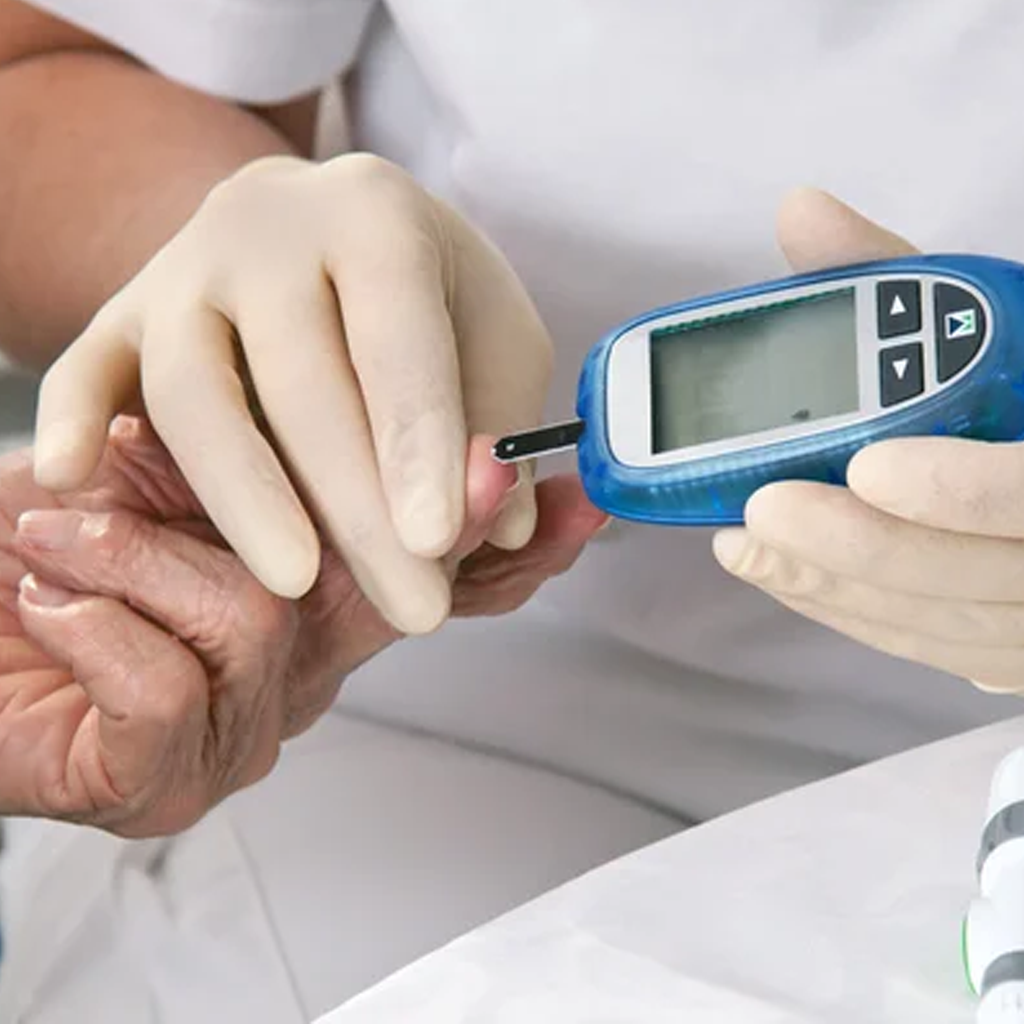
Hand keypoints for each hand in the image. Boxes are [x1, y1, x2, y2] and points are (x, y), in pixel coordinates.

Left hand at [0, 416, 604, 835]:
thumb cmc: (42, 542)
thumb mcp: (167, 472)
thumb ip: (262, 452)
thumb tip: (347, 411)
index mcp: (313, 612)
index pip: (439, 585)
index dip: (508, 546)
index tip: (573, 497)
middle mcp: (292, 678)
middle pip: (390, 606)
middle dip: (419, 530)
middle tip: (481, 469)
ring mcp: (231, 737)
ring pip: (256, 629)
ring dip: (147, 556)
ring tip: (61, 524)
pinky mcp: (154, 780)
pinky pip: (162, 703)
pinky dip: (102, 628)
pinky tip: (50, 596)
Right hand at [32, 154, 553, 633]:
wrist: (318, 230)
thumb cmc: (425, 297)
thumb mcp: (497, 341)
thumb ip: (499, 425)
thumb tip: (499, 518)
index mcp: (374, 215)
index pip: (398, 335)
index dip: (419, 443)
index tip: (437, 542)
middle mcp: (269, 227)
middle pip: (301, 379)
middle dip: (358, 509)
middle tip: (415, 609)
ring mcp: (182, 267)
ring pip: (192, 387)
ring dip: (243, 495)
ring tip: (294, 584)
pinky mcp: (124, 310)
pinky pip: (83, 365)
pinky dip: (71, 421)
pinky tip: (67, 479)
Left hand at [712, 187, 1023, 693]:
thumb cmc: (1011, 390)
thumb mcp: (982, 320)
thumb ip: (891, 274)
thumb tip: (800, 211)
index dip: (965, 487)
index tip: (870, 462)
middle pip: (980, 572)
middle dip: (864, 544)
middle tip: (766, 507)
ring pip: (943, 620)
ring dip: (835, 584)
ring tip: (747, 541)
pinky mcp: (1003, 647)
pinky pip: (924, 644)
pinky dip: (847, 611)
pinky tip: (778, 573)